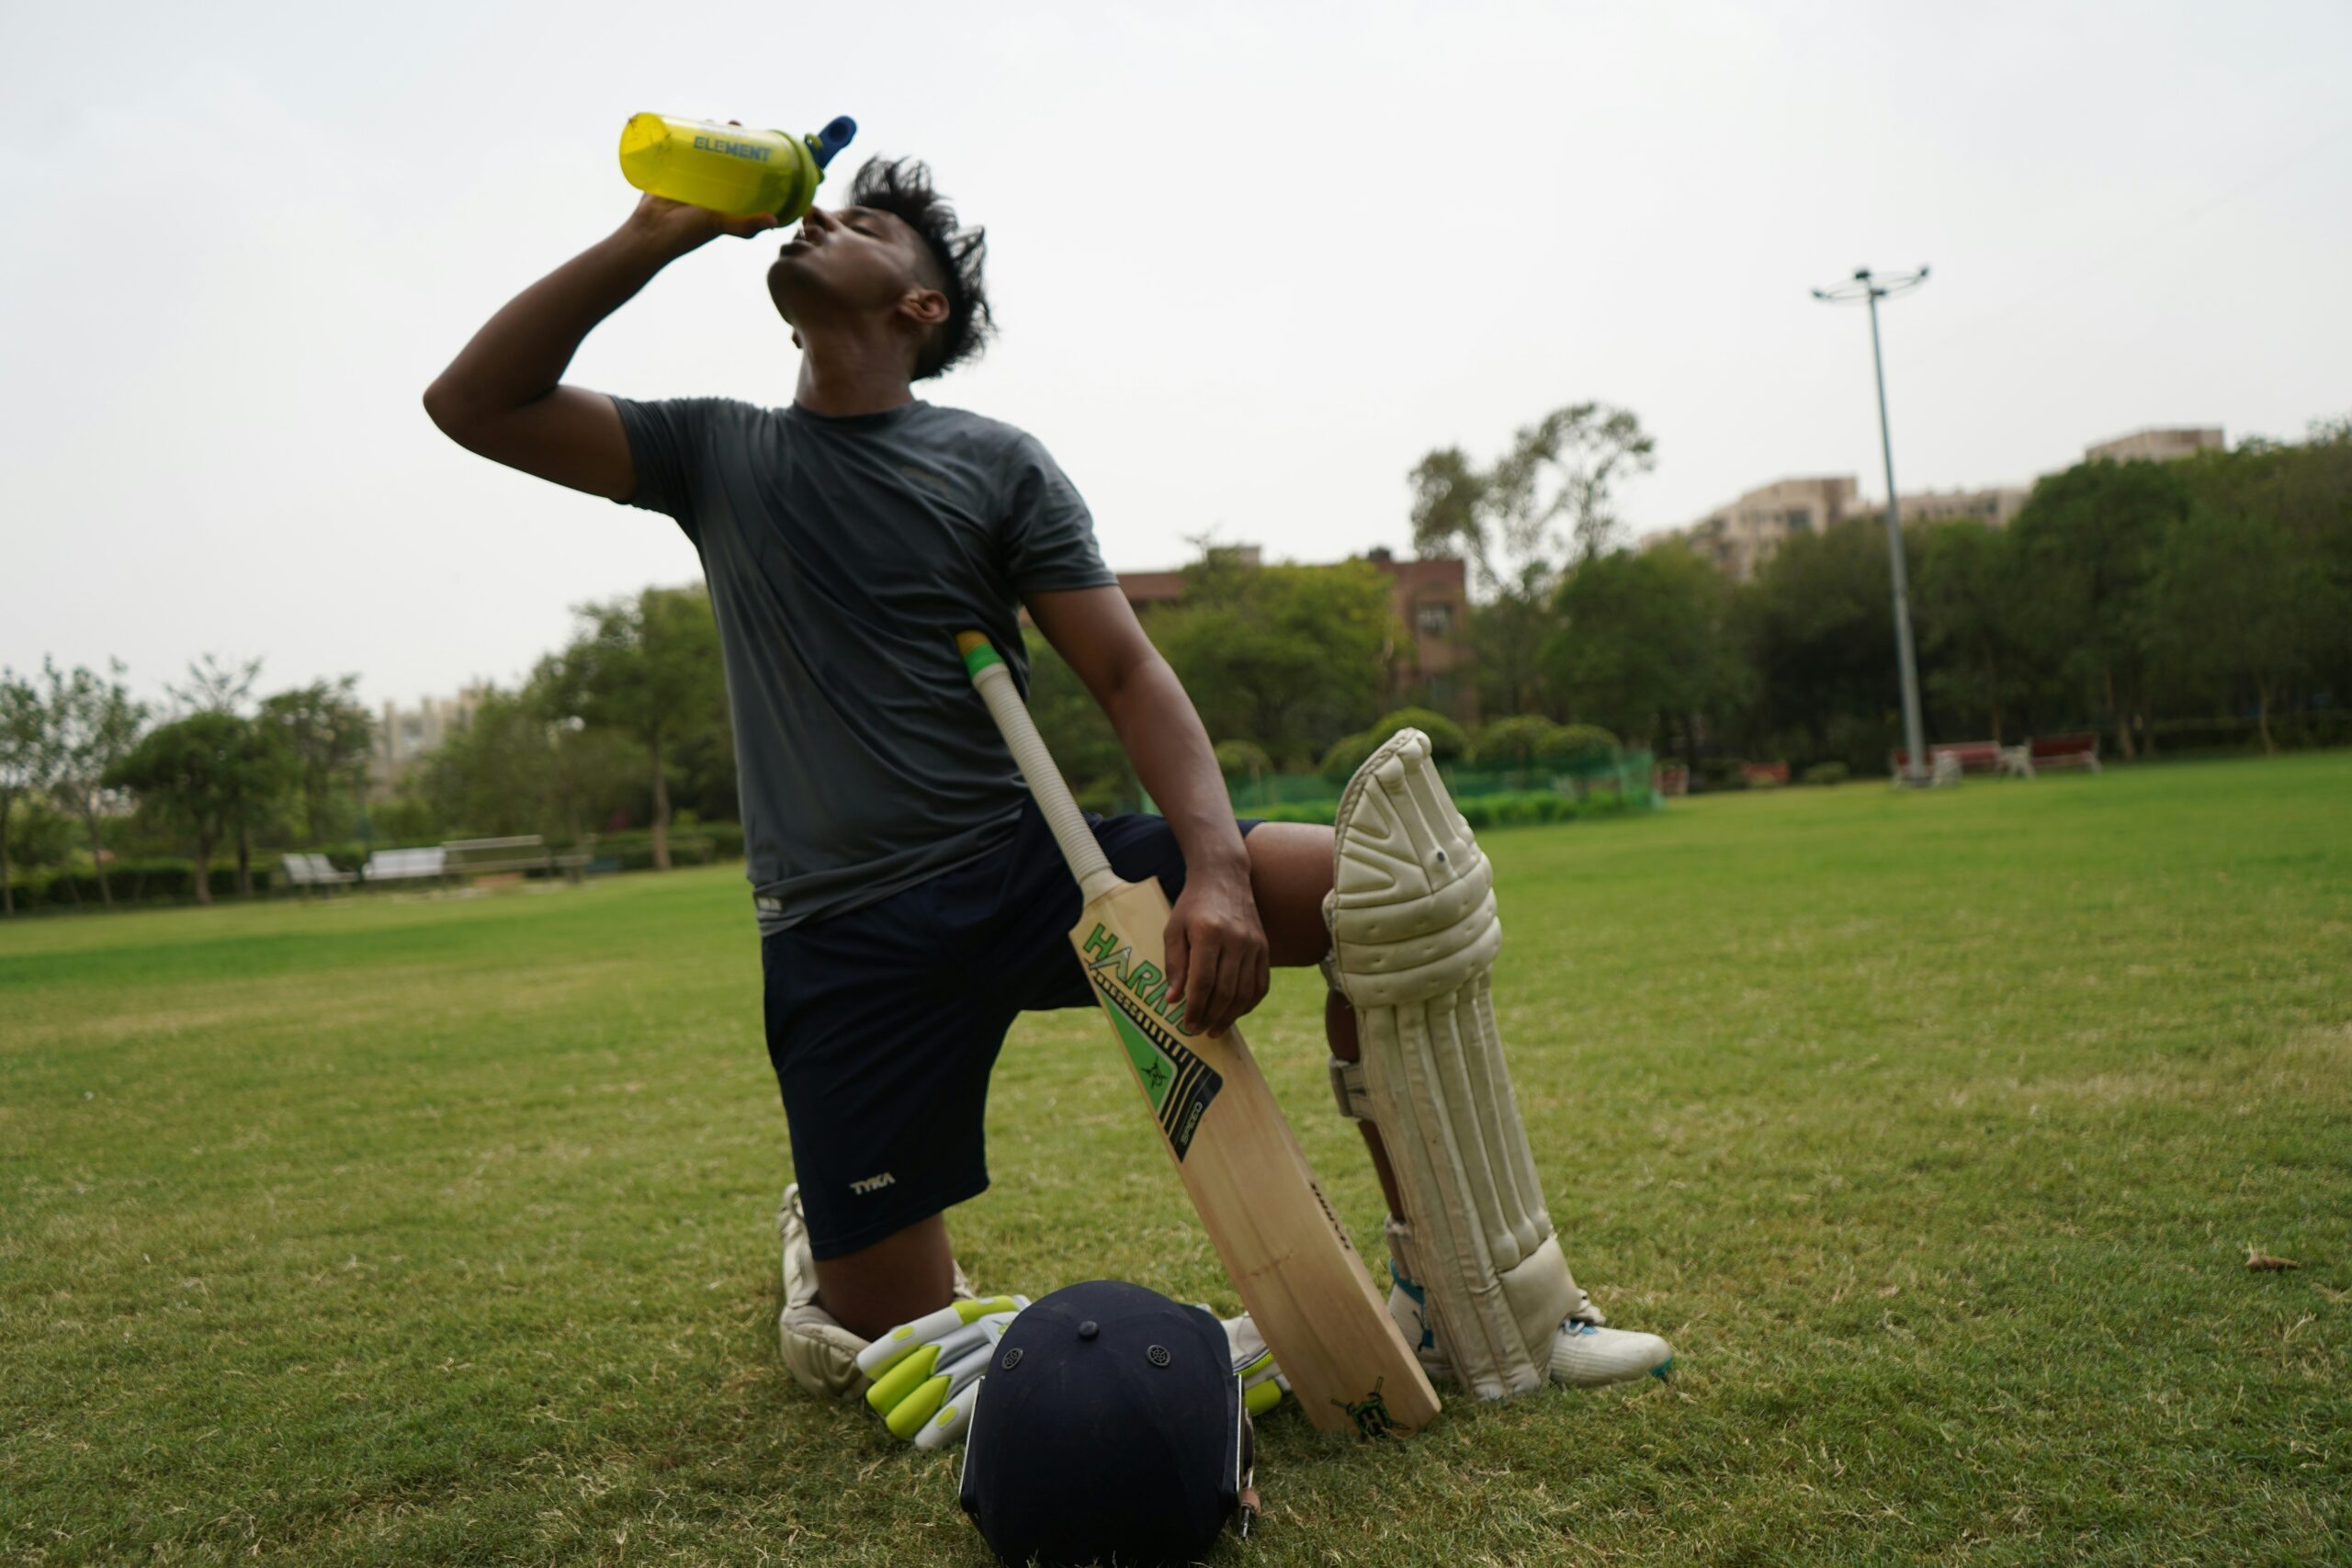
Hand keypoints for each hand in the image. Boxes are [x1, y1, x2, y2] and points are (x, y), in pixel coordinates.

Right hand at [620, 123, 783, 255]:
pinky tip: (684, 123)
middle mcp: (708, 186)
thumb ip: (744, 226)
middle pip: (721, 155)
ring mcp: (687, 177)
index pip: (741, 170)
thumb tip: (774, 220)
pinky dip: (679, 137)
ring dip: (705, 132)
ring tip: (710, 120)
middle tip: (732, 124)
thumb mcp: (719, 225)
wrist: (649, 233)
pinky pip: (675, 150)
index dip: (747, 154)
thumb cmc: (687, 233)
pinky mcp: (667, 171)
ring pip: (699, 150)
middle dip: (727, 138)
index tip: (754, 138)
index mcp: (723, 197)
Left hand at [855, 1295, 1026, 1448]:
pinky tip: (924, 1440)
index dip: (894, 1346)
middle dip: (899, 1382)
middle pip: (930, 1358)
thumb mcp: (997, 1322)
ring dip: (915, 1407)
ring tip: (894, 1425)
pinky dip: (945, 1424)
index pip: (929, 1328)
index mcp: (982, 1313)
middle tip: (877, 1402)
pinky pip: (972, 1404)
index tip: (867, 1363)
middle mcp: (989, 1330)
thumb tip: (910, 1347)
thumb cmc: (1033, 1340)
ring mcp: (1002, 1355)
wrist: (1081, 1342)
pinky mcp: (1012, 1381)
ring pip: (947, 1383)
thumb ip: (960, 1334)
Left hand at [1163, 863, 1269, 1038]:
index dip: (1195, 1008)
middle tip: (1199, 1031)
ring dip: (1230, 1016)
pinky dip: (1249, 1004)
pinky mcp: (1264, 947)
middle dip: (1211, 1017)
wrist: (1224, 877)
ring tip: (1215, 1029)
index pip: (1204, 982)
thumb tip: (1173, 1000)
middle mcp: (1236, 939)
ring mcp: (1254, 944)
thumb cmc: (1192, 905)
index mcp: (1209, 933)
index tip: (1187, 1025)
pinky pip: (1261, 984)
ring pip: (1245, 992)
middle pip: (1226, 991)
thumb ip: (1174, 965)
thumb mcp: (1173, 930)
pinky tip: (1235, 1013)